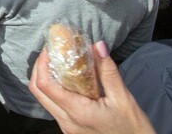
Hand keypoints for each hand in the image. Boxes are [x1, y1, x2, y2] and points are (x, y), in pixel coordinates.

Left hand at [29, 42, 154, 133]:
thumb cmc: (133, 129)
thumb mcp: (124, 99)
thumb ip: (108, 71)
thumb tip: (97, 45)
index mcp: (77, 112)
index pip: (45, 85)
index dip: (42, 63)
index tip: (49, 48)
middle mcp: (66, 122)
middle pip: (37, 91)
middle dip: (39, 68)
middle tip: (50, 52)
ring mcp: (66, 127)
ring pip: (44, 99)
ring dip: (45, 79)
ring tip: (58, 62)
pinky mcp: (70, 128)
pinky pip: (53, 106)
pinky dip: (54, 90)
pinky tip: (67, 80)